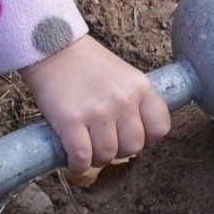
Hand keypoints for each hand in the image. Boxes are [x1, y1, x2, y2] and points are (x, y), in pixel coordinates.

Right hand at [24, 36, 173, 179]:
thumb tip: (137, 137)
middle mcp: (123, 100)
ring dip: (96, 158)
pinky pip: (82, 157)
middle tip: (103, 141)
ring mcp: (98, 111)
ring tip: (86, 147)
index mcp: (141, 87)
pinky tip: (73, 159)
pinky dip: (78, 164)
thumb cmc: (87, 65)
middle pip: (133, 147)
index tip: (129, 135)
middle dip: (119, 150)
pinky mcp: (71, 121)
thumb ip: (134, 102)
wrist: (53, 48)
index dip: (146, 138)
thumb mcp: (124, 76)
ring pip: (107, 155)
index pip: (160, 128)